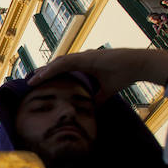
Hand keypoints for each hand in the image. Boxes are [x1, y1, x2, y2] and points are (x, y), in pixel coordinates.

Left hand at [29, 48, 167, 101]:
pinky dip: (53, 68)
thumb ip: (96, 99)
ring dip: (44, 72)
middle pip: (56, 66)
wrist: (138, 66)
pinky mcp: (87, 57)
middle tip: (28, 84)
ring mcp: (83, 56)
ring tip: (31, 81)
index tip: (37, 86)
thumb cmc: (124, 75)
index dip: (49, 77)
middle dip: (42, 74)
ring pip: (58, 63)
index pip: (61, 71)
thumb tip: (90, 110)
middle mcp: (81, 59)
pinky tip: (44, 74)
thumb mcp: (106, 92)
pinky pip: (66, 62)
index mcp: (84, 65)